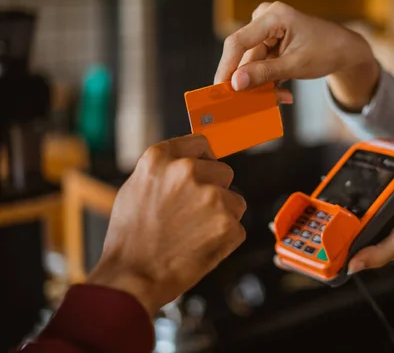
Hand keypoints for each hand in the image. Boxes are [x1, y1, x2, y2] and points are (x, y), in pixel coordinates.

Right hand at [87, 135, 246, 314]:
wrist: (132, 277)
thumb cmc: (130, 238)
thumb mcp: (136, 188)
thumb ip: (166, 170)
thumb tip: (191, 162)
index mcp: (161, 159)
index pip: (201, 143)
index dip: (205, 160)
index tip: (204, 171)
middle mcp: (188, 171)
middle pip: (224, 171)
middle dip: (215, 190)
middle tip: (192, 214)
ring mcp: (211, 197)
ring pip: (234, 200)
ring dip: (222, 215)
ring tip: (194, 232)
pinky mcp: (227, 223)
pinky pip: (237, 226)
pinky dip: (225, 238)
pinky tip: (201, 245)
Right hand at [215, 2, 380, 110]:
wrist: (345, 51)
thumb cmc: (326, 51)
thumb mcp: (295, 65)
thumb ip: (264, 74)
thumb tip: (235, 83)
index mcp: (273, 16)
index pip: (238, 41)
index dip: (226, 66)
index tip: (220, 88)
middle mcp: (266, 19)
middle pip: (244, 55)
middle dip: (249, 80)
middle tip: (250, 102)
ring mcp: (267, 31)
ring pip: (252, 64)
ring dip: (263, 84)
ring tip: (281, 97)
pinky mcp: (269, 43)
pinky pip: (260, 65)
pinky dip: (269, 81)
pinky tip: (283, 92)